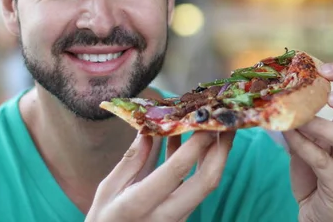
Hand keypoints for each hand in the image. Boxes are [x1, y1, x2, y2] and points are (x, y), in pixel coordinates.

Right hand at [86, 131, 234, 221]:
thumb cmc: (104, 220)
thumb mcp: (107, 190)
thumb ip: (130, 160)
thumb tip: (148, 129)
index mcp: (140, 204)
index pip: (176, 171)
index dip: (194, 145)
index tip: (206, 120)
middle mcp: (166, 214)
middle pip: (206, 181)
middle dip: (221, 149)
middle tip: (228, 121)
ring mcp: (178, 218)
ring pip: (206, 184)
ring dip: (216, 154)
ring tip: (221, 125)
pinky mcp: (183, 216)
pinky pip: (197, 185)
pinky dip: (200, 162)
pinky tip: (195, 139)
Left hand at [283, 62, 332, 221]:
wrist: (317, 212)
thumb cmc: (316, 171)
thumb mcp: (312, 137)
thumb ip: (303, 115)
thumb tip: (280, 87)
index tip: (324, 69)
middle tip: (331, 95)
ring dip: (324, 126)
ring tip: (300, 119)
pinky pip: (324, 161)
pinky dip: (304, 145)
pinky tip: (289, 134)